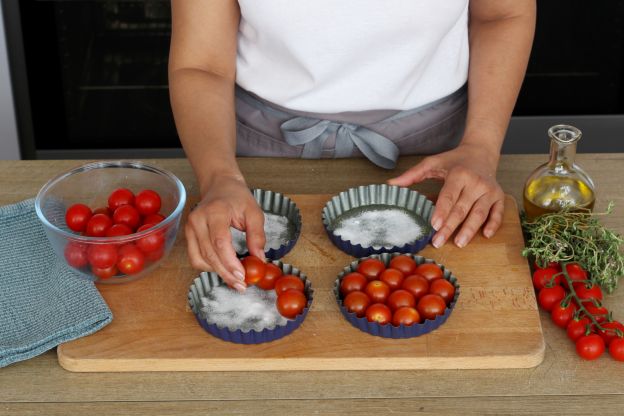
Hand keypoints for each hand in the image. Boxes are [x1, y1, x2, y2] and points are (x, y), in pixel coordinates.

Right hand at [185, 174, 265, 290]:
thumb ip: (257, 236)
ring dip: (218, 272)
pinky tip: (223, 269)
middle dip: (226, 273)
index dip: (230, 262)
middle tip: (241, 285)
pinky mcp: (188, 234)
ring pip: (200, 259)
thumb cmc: (237, 197)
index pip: (220, 242)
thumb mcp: (254, 212)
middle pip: (210, 254)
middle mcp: (198, 219)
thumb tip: (259, 259)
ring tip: (234, 279)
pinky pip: (195, 257)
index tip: (242, 276)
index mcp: (215, 211)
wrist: (220, 186)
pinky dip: (209, 266)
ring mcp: (190, 227)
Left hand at [388, 143, 504, 247]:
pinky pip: (498, 212)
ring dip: (470, 230)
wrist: (481, 152)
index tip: (434, 225)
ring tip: (459, 243)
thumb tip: (390, 184)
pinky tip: (485, 235)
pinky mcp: (499, 196)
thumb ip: (412, 175)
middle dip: (450, 227)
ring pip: (480, 213)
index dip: (441, 211)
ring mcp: (489, 190)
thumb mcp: (433, 163)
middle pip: (462, 208)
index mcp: (459, 174)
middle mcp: (476, 182)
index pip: (449, 196)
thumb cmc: (454, 160)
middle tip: (439, 241)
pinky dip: (493, 224)